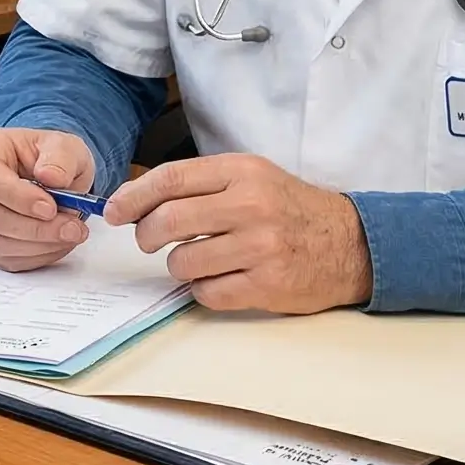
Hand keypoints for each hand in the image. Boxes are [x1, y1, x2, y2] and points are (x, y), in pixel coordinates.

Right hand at [0, 126, 96, 271]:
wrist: (49, 174)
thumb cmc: (48, 157)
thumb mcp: (65, 146)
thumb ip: (61, 158)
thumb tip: (52, 177)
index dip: (18, 197)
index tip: (51, 207)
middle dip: (37, 228)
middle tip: (72, 227)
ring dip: (39, 245)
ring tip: (70, 234)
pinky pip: (5, 258)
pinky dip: (36, 256)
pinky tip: (57, 243)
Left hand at [103, 154, 370, 313]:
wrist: (351, 243)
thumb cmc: (289, 208)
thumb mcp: (251, 177)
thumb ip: (200, 185)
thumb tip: (137, 200)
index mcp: (242, 172)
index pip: (171, 179)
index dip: (134, 196)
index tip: (114, 211)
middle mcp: (251, 206)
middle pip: (169, 221)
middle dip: (146, 235)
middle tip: (148, 240)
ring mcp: (261, 247)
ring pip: (183, 262)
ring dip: (178, 266)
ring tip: (196, 260)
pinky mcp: (268, 285)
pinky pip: (208, 293)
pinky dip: (202, 289)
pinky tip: (218, 279)